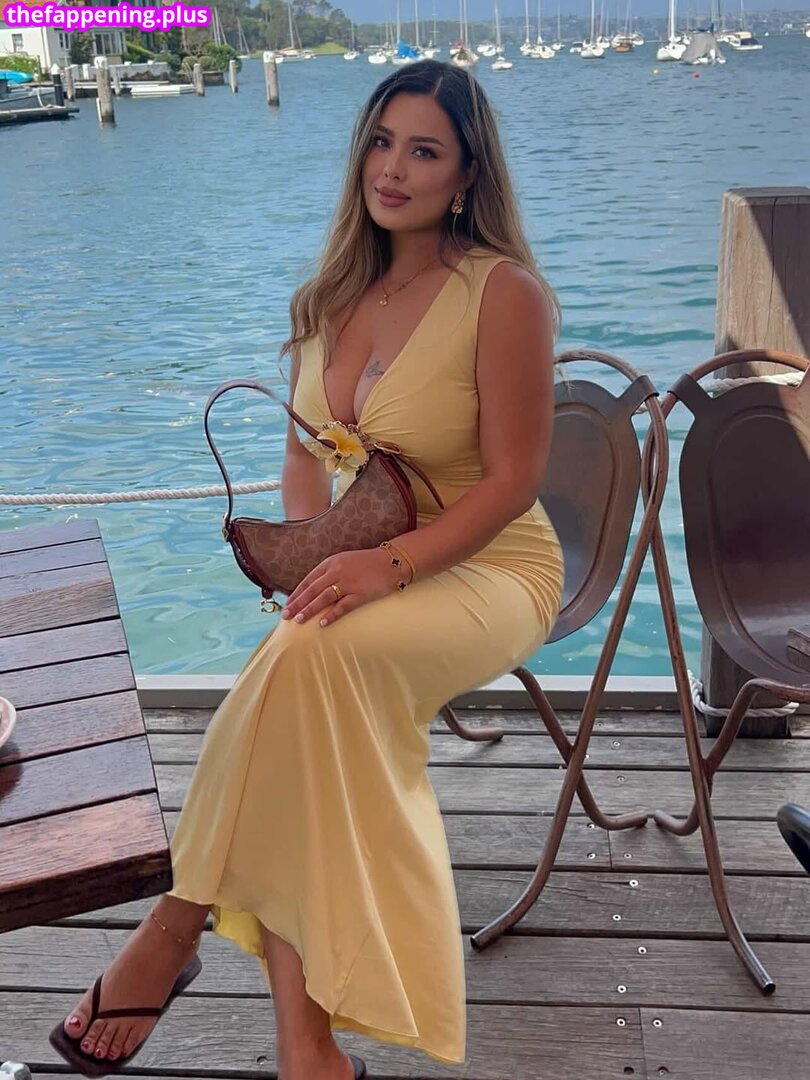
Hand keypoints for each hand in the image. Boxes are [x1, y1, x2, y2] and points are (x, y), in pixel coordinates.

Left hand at [281, 548, 406, 627]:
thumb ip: (329, 573)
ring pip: (324, 598)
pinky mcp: (360, 593)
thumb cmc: (367, 563)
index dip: (296, 594)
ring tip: (299, 620)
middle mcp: (337, 571)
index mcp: (331, 563)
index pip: (308, 580)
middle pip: (312, 590)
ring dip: (310, 610)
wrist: (391, 562)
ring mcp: (349, 582)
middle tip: (286, 616)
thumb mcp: (344, 561)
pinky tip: (322, 624)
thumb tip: (313, 589)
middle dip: (298, 604)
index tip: (287, 605)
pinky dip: (332, 615)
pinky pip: (343, 606)